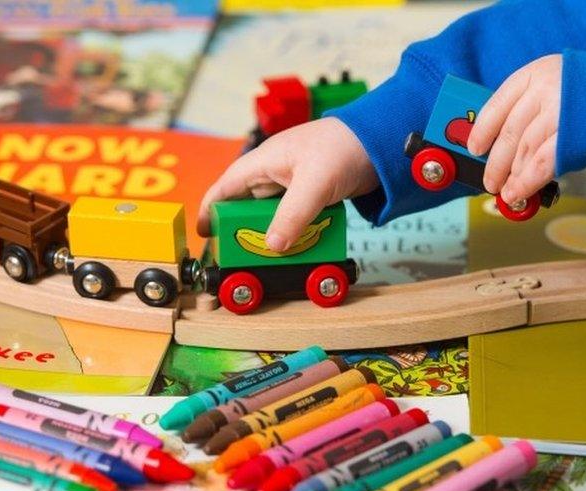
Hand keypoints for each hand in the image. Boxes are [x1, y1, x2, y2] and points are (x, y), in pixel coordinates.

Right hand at [197, 118, 378, 251]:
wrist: (381, 140)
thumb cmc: (344, 147)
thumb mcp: (314, 184)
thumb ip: (293, 215)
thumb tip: (273, 245)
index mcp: (264, 161)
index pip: (226, 188)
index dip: (211, 211)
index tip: (204, 234)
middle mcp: (274, 172)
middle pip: (247, 205)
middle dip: (242, 229)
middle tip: (240, 255)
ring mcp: (294, 183)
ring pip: (272, 213)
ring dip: (271, 232)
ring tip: (269, 256)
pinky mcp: (312, 193)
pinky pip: (294, 216)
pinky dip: (293, 230)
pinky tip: (297, 245)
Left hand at [466, 54, 560, 204]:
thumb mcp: (558, 87)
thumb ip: (531, 108)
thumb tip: (499, 146)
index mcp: (537, 72)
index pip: (499, 102)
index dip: (483, 129)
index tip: (474, 148)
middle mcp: (547, 87)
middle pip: (511, 131)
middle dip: (496, 161)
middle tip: (489, 181)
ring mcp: (562, 110)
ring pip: (526, 149)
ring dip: (513, 175)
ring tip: (507, 191)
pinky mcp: (575, 135)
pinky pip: (542, 163)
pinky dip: (527, 181)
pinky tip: (519, 192)